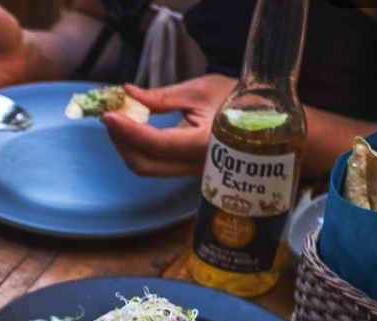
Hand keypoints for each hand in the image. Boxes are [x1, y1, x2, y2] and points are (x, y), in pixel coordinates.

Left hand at [101, 75, 235, 176]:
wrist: (268, 118)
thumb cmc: (239, 99)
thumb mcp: (200, 90)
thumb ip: (161, 97)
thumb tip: (128, 94)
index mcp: (205, 144)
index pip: (155, 144)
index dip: (127, 130)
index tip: (108, 114)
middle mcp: (197, 166)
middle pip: (144, 164)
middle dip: (121, 141)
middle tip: (110, 116)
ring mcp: (192, 173)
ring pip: (148, 168)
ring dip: (127, 146)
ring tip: (120, 120)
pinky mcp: (188, 171)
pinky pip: (156, 166)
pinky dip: (140, 149)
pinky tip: (135, 130)